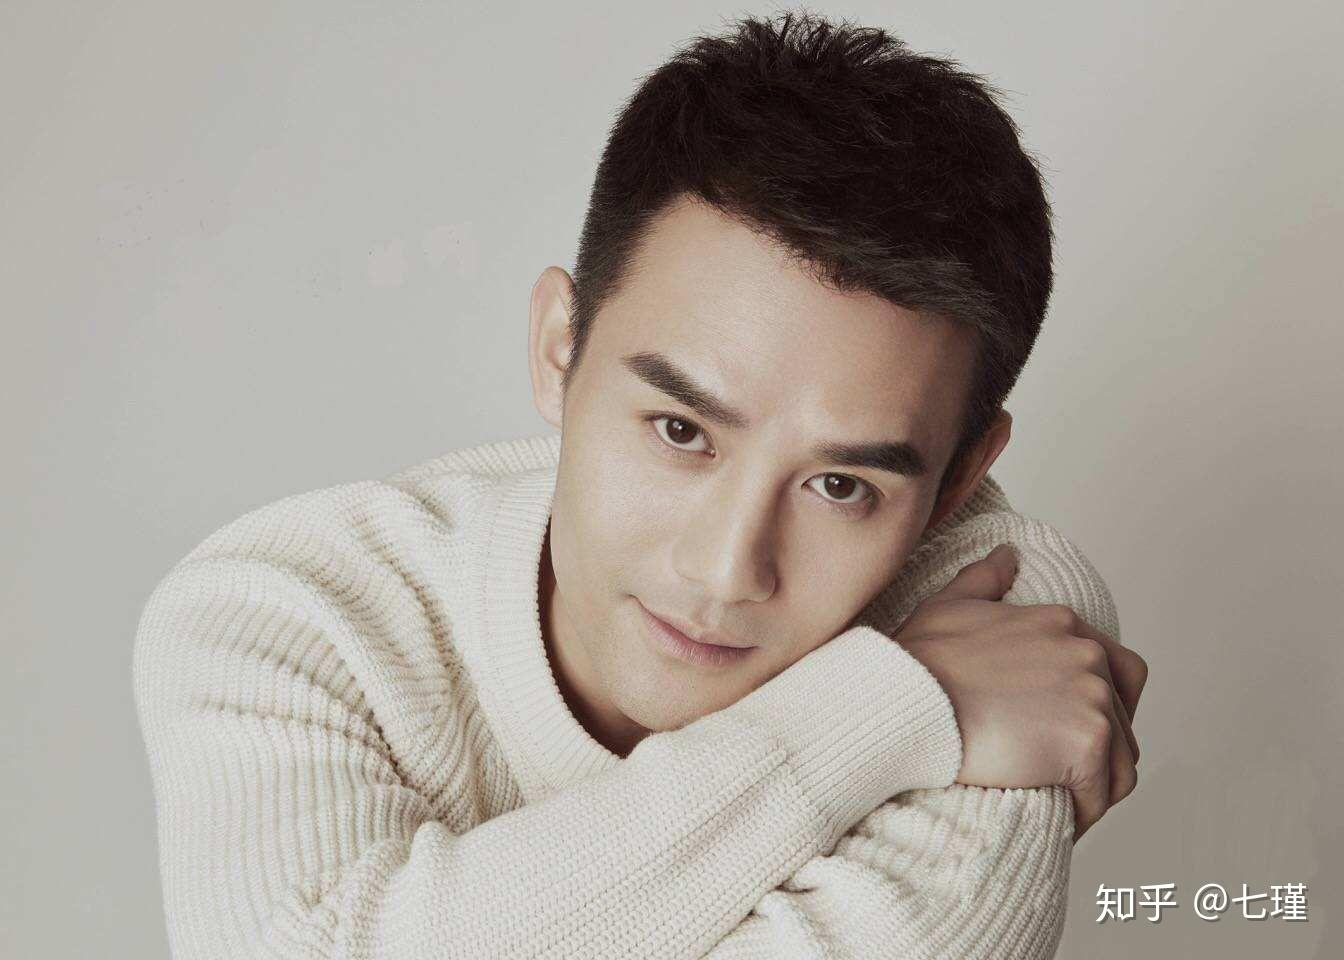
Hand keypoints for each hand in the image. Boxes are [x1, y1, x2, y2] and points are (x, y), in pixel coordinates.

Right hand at [893, 543, 1147, 840]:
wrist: (906, 699)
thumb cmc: (917, 660)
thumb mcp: (950, 604)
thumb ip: (986, 579)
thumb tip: (1007, 555)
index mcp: (1062, 624)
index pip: (1115, 671)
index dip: (1094, 709)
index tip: (1059, 735)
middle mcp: (1088, 653)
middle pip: (1123, 717)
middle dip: (1097, 748)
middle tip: (1057, 773)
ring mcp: (1092, 696)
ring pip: (1121, 758)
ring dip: (1096, 785)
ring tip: (1059, 803)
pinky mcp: (1086, 741)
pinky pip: (1103, 793)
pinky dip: (1085, 812)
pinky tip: (1057, 819)